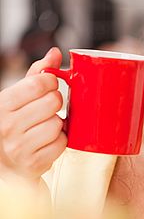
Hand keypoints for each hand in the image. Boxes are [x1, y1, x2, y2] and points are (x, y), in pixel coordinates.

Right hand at [0, 47, 66, 180]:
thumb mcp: (16, 98)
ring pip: (59, 123)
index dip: (51, 82)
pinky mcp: (34, 163)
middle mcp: (7, 126)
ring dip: (57, 124)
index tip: (49, 86)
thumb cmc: (13, 125)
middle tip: (48, 108)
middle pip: (53, 101)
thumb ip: (35, 75)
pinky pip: (62, 143)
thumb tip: (55, 53)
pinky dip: (60, 140)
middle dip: (55, 102)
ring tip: (45, 126)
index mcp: (1, 105)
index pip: (39, 83)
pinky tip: (48, 140)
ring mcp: (20, 147)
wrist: (5, 165)